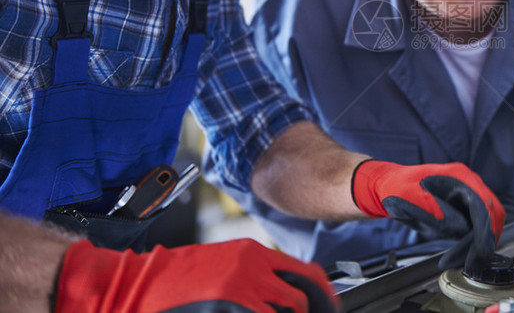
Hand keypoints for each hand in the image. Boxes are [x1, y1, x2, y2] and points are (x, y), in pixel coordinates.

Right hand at [54, 238, 338, 312]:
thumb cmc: (174, 277)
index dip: (322, 293)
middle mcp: (253, 268)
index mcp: (252, 254)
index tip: (330, 306)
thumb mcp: (222, 265)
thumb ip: (253, 275)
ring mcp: (242, 290)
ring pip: (287, 308)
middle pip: (301, 295)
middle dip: (312, 310)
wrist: (136, 282)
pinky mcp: (231, 306)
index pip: (305, 271)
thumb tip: (281, 295)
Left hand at [351, 160, 504, 269]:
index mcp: (459, 176)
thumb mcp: (410, 198)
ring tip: (460, 262)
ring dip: (478, 245)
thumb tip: (459, 226)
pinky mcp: (464, 210)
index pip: (483, 204)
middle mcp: (469, 184)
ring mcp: (468, 196)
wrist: (388, 187)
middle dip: (484, 241)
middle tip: (471, 264)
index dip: (484, 231)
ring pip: (488, 224)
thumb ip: (434, 210)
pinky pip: (477, 228)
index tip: (479, 254)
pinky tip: (459, 257)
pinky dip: (471, 245)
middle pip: (492, 214)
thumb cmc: (396, 188)